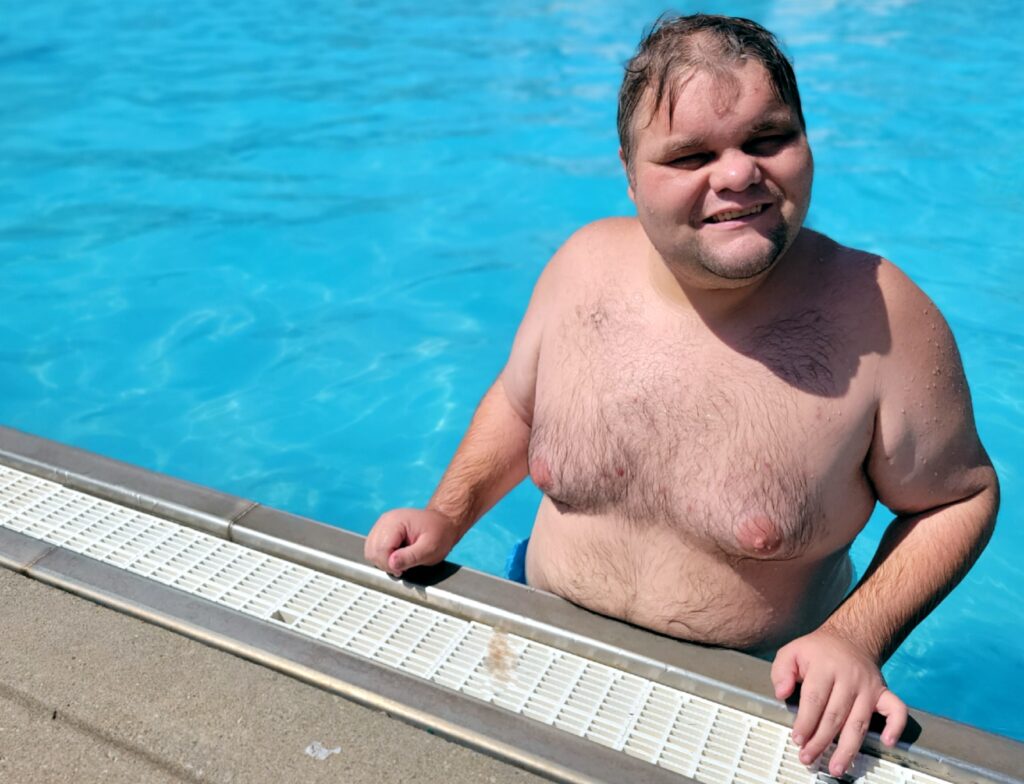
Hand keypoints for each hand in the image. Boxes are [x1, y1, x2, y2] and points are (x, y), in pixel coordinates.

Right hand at [364, 508, 461, 576]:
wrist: (443, 523)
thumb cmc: (439, 533)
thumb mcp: (430, 548)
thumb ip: (411, 556)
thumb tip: (392, 564)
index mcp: (396, 521)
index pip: (381, 549)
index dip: (390, 564)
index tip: (403, 570)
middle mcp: (385, 521)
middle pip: (372, 550)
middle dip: (386, 564)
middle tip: (403, 567)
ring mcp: (382, 525)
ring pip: (370, 551)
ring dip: (383, 561)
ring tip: (401, 562)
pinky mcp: (382, 531)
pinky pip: (373, 548)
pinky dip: (383, 557)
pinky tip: (397, 556)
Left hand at [771, 628, 907, 777]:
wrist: (850, 638)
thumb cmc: (817, 650)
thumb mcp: (792, 652)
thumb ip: (781, 671)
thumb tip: (781, 693)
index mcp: (824, 667)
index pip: (815, 699)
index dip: (806, 722)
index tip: (797, 739)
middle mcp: (849, 678)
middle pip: (835, 715)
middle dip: (821, 741)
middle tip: (809, 758)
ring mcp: (869, 687)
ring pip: (859, 722)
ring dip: (848, 748)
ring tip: (837, 767)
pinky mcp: (883, 692)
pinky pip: (897, 710)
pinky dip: (896, 727)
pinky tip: (887, 743)